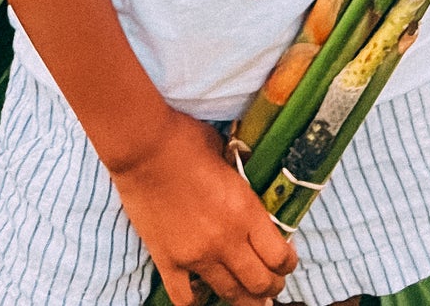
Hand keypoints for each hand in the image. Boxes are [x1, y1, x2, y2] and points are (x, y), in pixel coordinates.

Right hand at [109, 109, 296, 305]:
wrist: (142, 146)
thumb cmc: (184, 139)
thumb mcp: (224, 153)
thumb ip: (237, 176)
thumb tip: (243, 173)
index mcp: (245, 210)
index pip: (279, 256)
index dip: (287, 264)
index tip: (285, 261)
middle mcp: (226, 239)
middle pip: (260, 284)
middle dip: (270, 288)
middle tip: (270, 285)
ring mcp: (196, 255)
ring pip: (229, 295)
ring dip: (242, 298)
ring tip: (245, 295)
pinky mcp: (167, 261)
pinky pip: (186, 299)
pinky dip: (197, 301)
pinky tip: (201, 293)